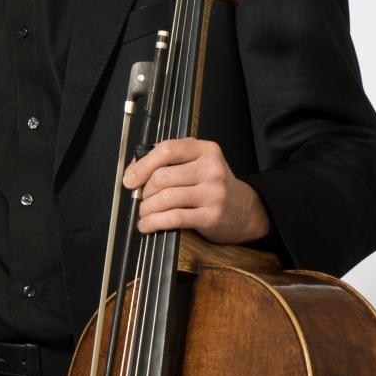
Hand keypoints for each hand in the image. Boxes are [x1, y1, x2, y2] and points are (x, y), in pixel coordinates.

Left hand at [119, 137, 268, 243]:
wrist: (245, 210)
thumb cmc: (214, 187)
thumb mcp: (199, 165)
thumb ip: (171, 162)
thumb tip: (134, 169)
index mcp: (206, 150)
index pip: (168, 149)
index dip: (144, 164)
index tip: (131, 178)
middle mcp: (212, 169)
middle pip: (163, 176)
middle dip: (145, 191)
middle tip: (141, 199)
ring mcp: (213, 193)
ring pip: (166, 198)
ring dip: (147, 209)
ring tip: (143, 214)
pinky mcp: (211, 215)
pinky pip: (174, 218)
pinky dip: (155, 223)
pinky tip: (148, 225)